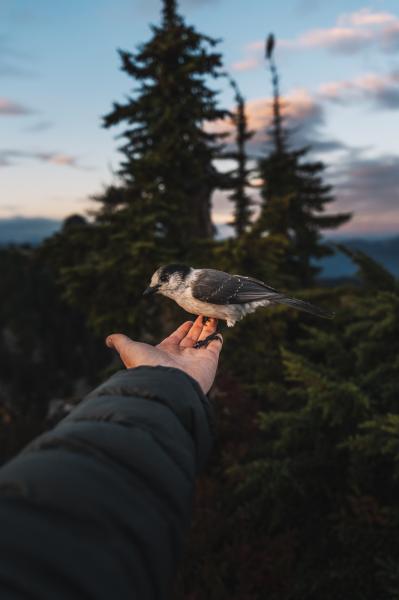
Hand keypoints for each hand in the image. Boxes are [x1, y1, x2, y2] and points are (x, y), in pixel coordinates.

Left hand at [105, 316, 221, 393]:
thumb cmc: (147, 366)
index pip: (176, 338)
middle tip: (202, 314)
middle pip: (191, 338)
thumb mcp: (129, 349)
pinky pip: (215, 346)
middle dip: (197, 327)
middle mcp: (181, 356)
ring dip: (208, 327)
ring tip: (211, 314)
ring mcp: (195, 359)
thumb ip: (121, 341)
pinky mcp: (209, 360)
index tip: (188, 320)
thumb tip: (108, 339)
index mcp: (165, 352)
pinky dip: (217, 338)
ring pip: (203, 339)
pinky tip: (219, 329)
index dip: (182, 330)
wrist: (166, 385)